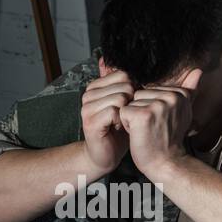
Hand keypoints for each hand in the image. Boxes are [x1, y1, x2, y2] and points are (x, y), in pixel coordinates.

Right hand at [80, 60, 134, 176]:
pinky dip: (121, 122)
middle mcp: (88, 95)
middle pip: (124, 86)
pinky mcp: (90, 121)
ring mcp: (87, 108)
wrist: (105, 155)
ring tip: (120, 123)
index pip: (123, 75)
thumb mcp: (124, 104)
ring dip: (126, 113)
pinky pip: (115, 112)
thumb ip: (125, 85)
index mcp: (95, 87)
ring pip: (120, 98)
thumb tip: (132, 67)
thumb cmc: (117, 130)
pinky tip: (117, 128)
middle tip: (124, 117)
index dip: (133, 90)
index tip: (128, 106)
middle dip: (131, 103)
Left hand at [118, 69, 201, 179]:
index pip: (150, 89)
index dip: (150, 106)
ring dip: (133, 118)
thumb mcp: (183, 112)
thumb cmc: (170, 139)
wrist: (167, 163)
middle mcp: (171, 97)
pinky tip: (139, 134)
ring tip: (146, 131)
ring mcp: (157, 106)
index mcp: (179, 94)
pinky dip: (126, 125)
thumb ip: (189, 90)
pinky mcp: (143, 115)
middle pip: (139, 94)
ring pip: (130, 102)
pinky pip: (123, 112)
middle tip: (152, 127)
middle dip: (140, 111)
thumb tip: (198, 70)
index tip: (161, 121)